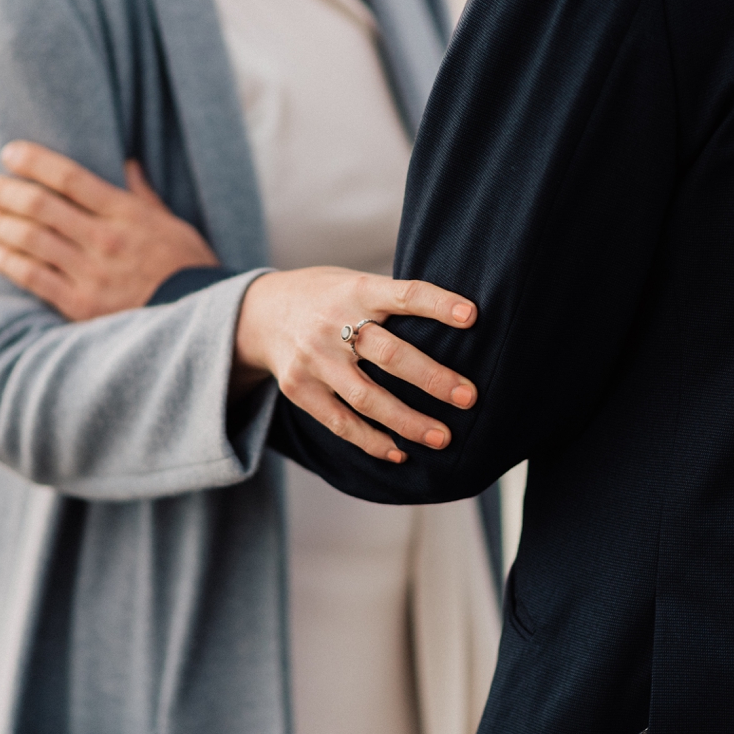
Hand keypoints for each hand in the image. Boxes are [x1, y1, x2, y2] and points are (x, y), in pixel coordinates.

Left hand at [0, 142, 219, 319]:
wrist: (202, 320)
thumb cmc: (188, 268)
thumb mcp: (172, 223)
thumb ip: (142, 195)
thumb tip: (126, 163)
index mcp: (126, 213)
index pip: (69, 177)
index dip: (33, 161)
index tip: (9, 152)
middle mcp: (105, 239)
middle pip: (39, 205)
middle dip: (4, 192)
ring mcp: (91, 273)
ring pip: (29, 239)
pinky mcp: (81, 304)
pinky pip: (32, 277)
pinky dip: (7, 260)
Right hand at [234, 267, 478, 462]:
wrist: (260, 313)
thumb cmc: (327, 297)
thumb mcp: (354, 282)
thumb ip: (392, 300)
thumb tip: (460, 319)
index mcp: (356, 291)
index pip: (403, 295)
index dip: (438, 304)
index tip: (472, 315)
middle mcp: (332, 324)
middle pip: (390, 355)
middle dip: (433, 379)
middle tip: (469, 397)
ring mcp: (313, 360)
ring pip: (367, 398)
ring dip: (409, 422)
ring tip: (443, 437)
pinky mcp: (299, 389)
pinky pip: (340, 422)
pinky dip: (372, 441)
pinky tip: (400, 452)